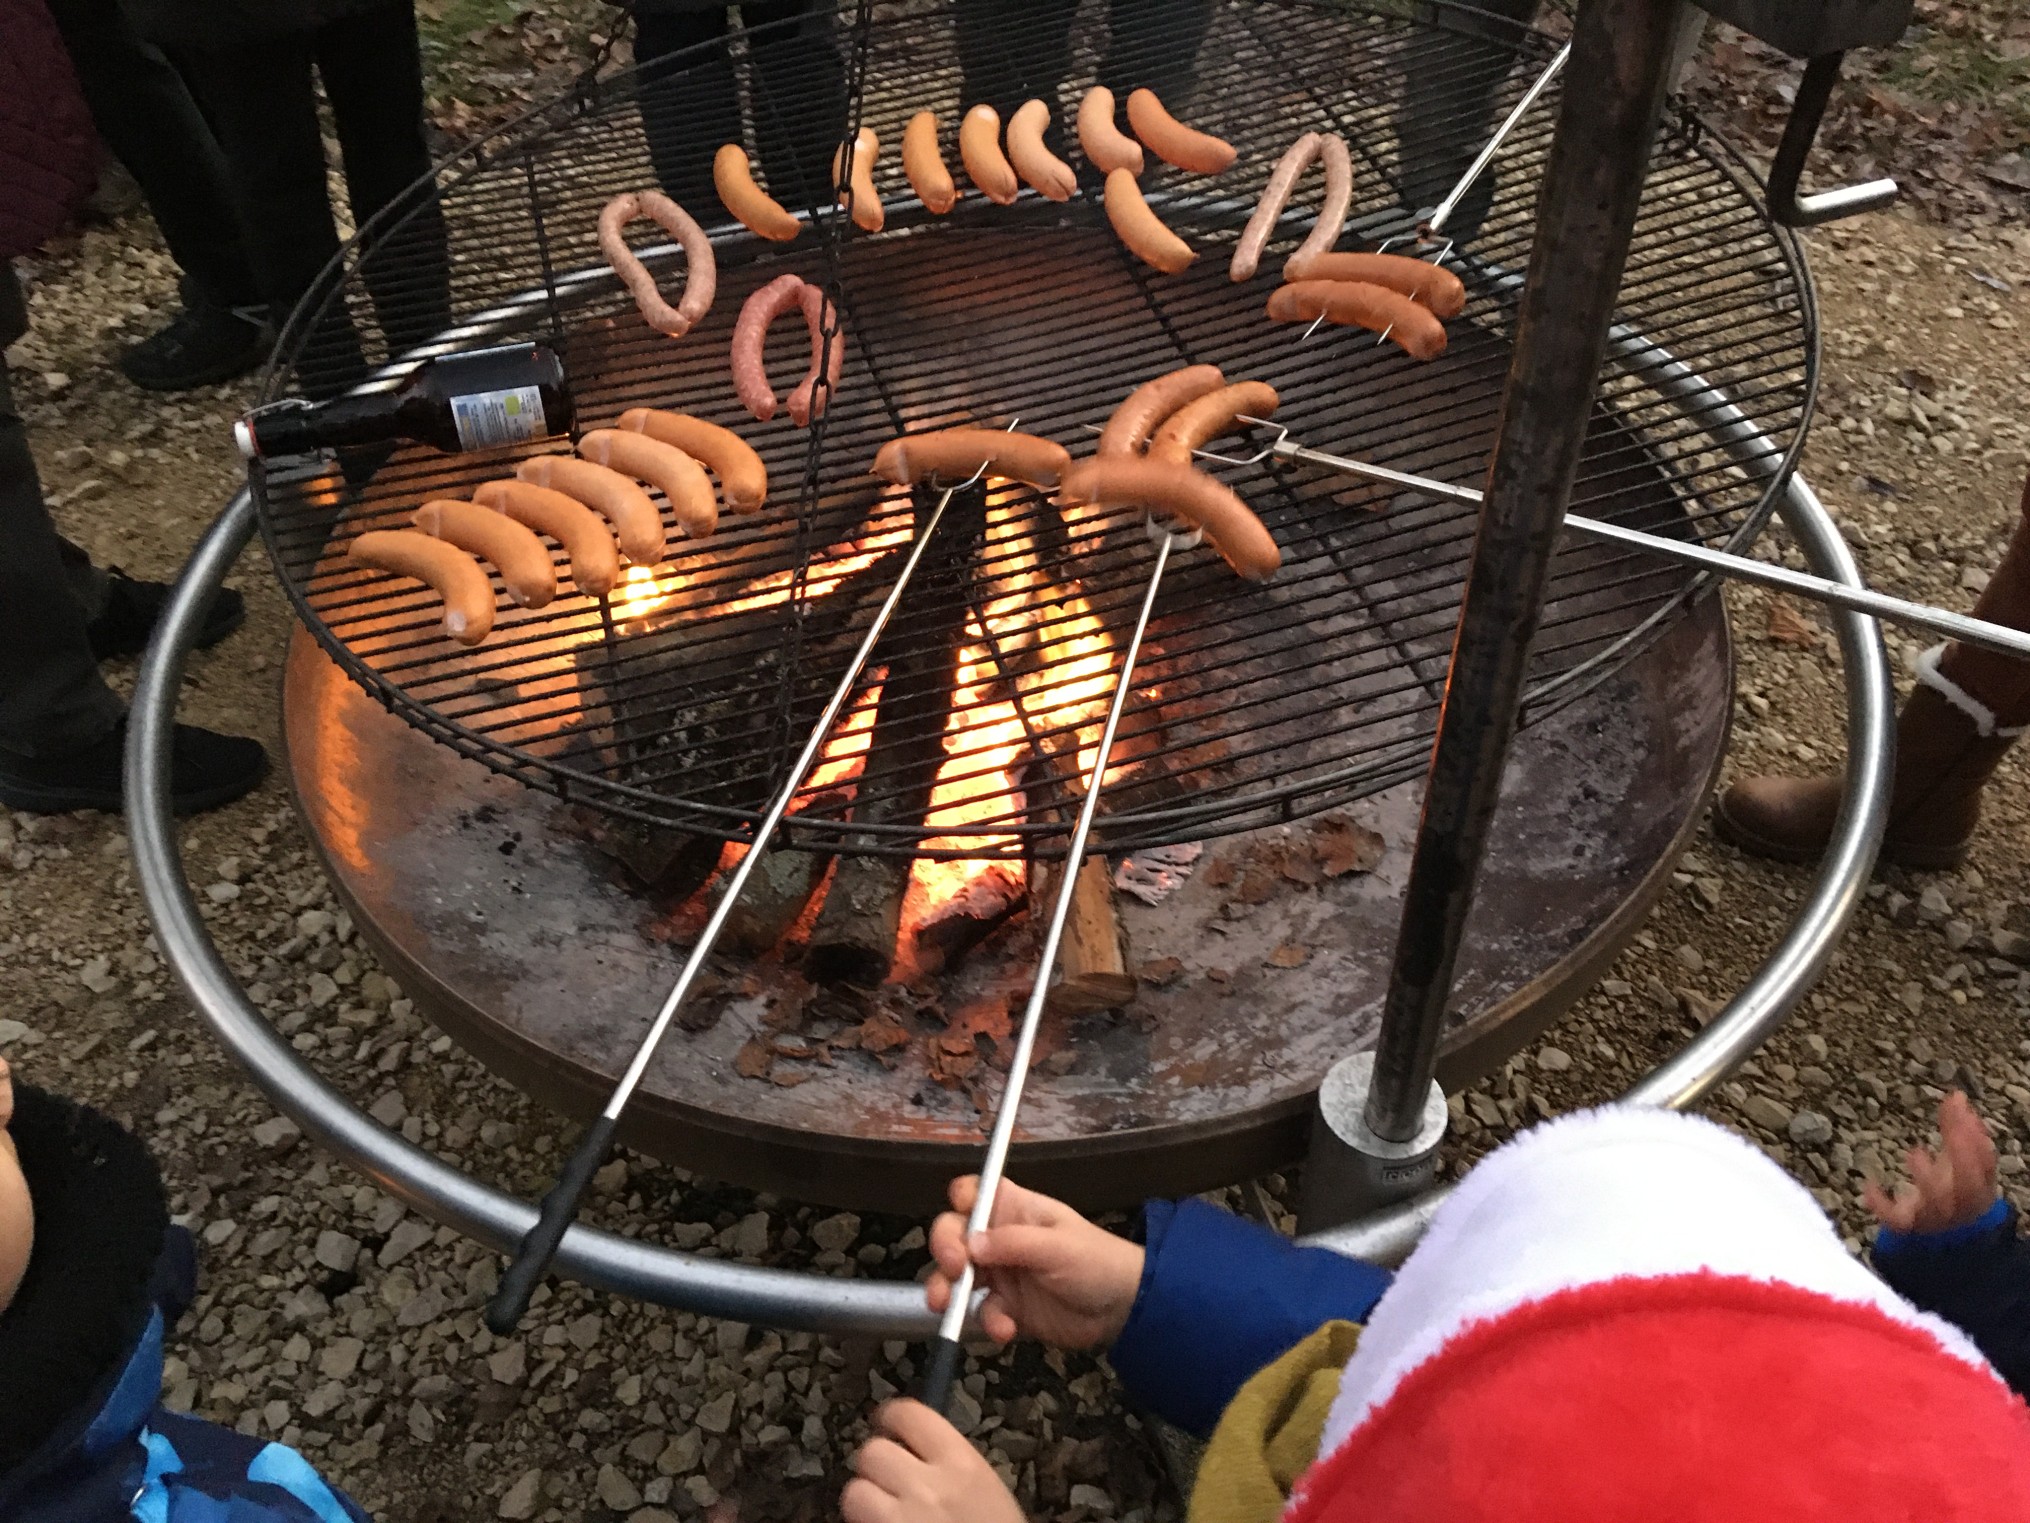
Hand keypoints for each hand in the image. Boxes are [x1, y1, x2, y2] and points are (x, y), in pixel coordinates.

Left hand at [843, 1400, 1025, 1522]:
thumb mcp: (988, 1496)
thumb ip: (953, 1470)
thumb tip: (917, 1451)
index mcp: (961, 1465)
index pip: (908, 1414)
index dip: (891, 1418)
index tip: (888, 1425)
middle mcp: (926, 1487)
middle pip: (872, 1452)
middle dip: (877, 1468)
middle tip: (889, 1482)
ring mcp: (899, 1522)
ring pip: (854, 1493)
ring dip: (864, 1504)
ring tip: (883, 1517)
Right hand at [925, 1175, 1142, 1348]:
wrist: (1123, 1309)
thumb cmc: (1095, 1261)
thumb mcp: (1056, 1246)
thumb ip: (1012, 1242)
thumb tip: (970, 1243)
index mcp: (1014, 1209)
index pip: (973, 1192)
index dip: (959, 1202)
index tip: (958, 1222)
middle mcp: (999, 1237)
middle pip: (953, 1234)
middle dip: (945, 1250)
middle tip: (955, 1269)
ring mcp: (1000, 1273)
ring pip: (957, 1277)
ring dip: (947, 1290)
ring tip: (946, 1306)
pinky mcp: (1006, 1307)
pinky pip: (982, 1312)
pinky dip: (988, 1321)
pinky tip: (1006, 1329)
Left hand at [1865, 1091, 1999, 1234]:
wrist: (1940, 1231)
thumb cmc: (1952, 1187)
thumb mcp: (1955, 1158)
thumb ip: (1956, 1128)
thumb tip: (1956, 1095)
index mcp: (1978, 1189)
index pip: (1985, 1167)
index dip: (1978, 1142)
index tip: (1964, 1114)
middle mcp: (1960, 1206)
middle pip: (1968, 1188)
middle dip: (1963, 1158)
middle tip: (1953, 1131)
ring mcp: (1934, 1218)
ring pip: (1936, 1206)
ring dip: (1928, 1178)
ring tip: (1914, 1152)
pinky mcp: (1907, 1226)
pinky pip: (1896, 1220)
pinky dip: (1882, 1205)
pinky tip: (1869, 1185)